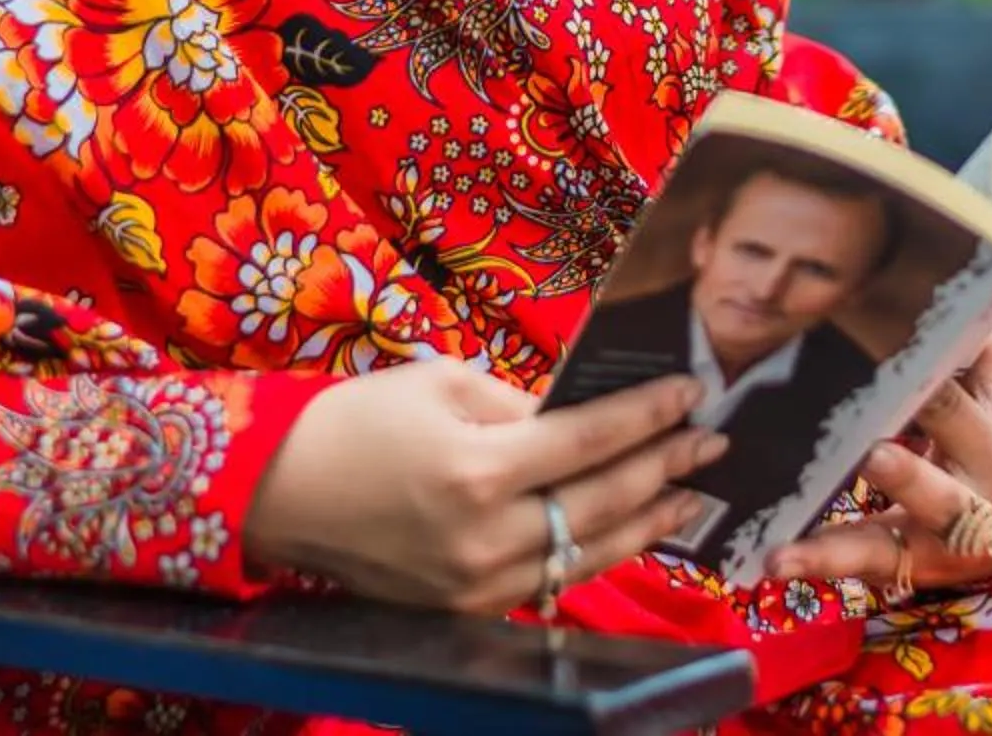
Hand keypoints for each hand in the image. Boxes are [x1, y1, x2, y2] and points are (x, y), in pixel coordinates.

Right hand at [243, 358, 726, 611]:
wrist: (279, 493)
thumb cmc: (357, 421)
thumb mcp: (440, 383)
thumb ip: (519, 401)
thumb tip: (585, 410)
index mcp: (477, 470)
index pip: (589, 441)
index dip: (648, 416)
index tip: (691, 392)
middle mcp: (485, 537)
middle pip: (602, 502)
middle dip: (664, 466)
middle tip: (711, 440)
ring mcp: (478, 584)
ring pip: (588, 553)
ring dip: (647, 521)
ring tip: (691, 493)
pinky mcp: (468, 607)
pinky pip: (551, 578)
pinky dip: (595, 551)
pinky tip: (627, 528)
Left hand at [761, 328, 991, 594]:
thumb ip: (975, 348)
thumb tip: (944, 290)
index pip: (959, 409)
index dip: (920, 387)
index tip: (871, 358)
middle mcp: (977, 501)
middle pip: (934, 481)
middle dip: (900, 468)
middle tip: (863, 448)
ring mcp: (940, 541)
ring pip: (887, 540)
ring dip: (837, 542)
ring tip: (790, 538)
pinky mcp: (907, 565)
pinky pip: (862, 563)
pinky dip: (818, 564)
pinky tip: (775, 560)